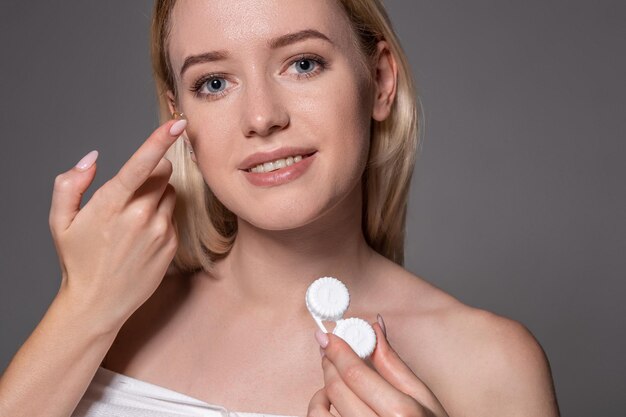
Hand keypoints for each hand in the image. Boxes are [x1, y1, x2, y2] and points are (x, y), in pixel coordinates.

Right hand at [49, 119, 186, 329]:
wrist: (98, 303)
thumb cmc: (77, 260)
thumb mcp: (60, 221)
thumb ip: (70, 184)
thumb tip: (93, 159)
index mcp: (111, 205)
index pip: (141, 164)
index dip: (160, 139)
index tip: (178, 122)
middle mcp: (140, 216)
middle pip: (163, 173)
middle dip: (152, 171)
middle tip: (132, 190)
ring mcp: (160, 231)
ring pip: (170, 193)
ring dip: (157, 195)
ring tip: (135, 218)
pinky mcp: (172, 244)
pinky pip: (173, 216)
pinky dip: (161, 217)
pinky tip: (143, 236)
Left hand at [308, 317, 448, 416]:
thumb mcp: (423, 397)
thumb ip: (393, 363)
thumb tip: (375, 329)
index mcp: (401, 414)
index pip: (356, 375)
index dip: (338, 350)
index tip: (328, 336)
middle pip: (336, 390)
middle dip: (330, 363)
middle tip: (331, 350)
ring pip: (320, 412)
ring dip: (322, 389)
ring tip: (334, 380)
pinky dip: (319, 410)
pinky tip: (332, 403)